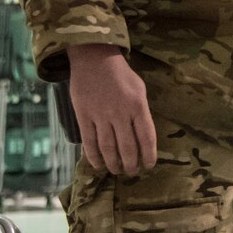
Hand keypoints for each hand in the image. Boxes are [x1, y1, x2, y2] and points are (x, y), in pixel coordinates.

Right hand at [68, 44, 155, 175]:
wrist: (94, 59)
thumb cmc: (121, 75)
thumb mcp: (140, 89)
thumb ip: (141, 112)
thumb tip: (143, 136)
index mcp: (138, 106)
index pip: (147, 137)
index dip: (149, 155)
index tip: (149, 166)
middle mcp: (120, 113)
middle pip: (127, 146)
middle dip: (131, 164)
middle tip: (132, 172)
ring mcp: (100, 115)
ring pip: (108, 147)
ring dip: (113, 164)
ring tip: (117, 171)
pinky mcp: (83, 116)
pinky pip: (89, 141)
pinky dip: (94, 156)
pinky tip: (98, 165)